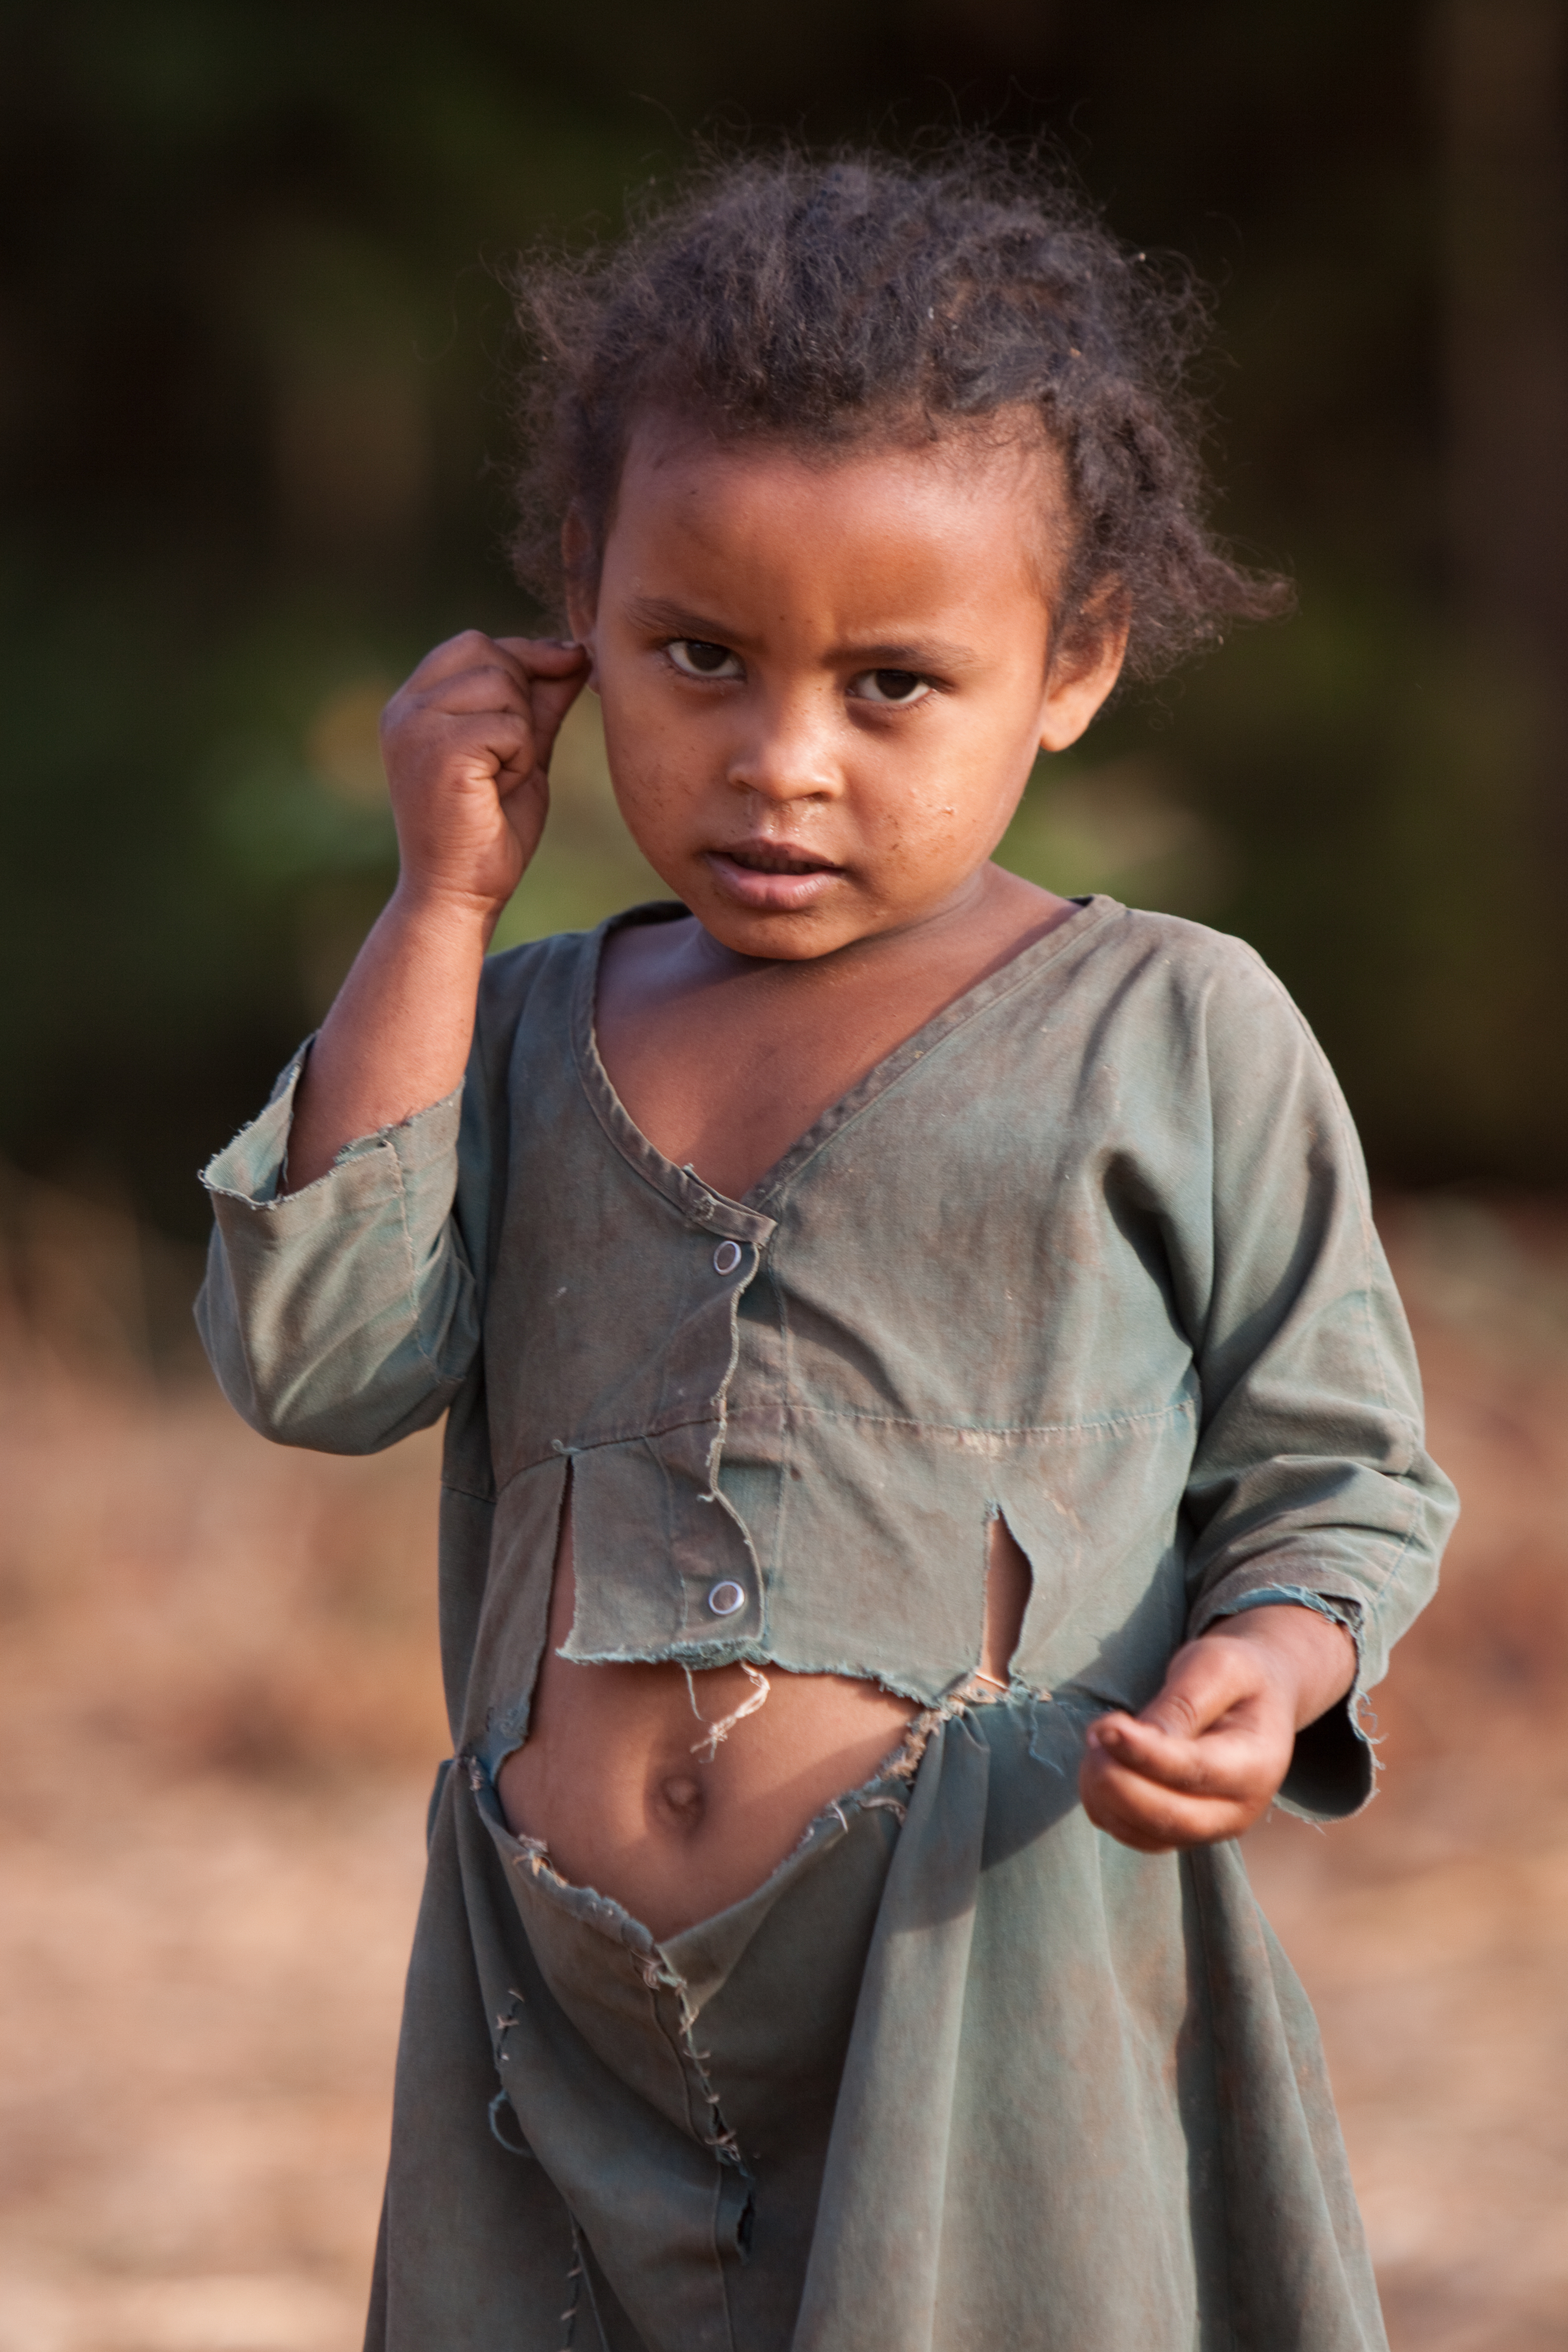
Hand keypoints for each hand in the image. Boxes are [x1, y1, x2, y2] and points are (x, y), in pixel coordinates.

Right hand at [380, 630, 588, 921]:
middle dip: (522, 696)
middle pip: (487, 652)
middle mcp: (405, 708)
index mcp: (414, 705)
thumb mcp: (522, 753)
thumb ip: (540, 703)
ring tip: (502, 777)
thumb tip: (576, 652)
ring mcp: (415, 725)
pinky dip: (521, 757)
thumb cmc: (489, 833)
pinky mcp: (438, 748)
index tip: (568, 666)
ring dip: (522, 733)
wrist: (459, 894)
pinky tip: (498, 790)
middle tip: (512, 757)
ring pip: (501, 684)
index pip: (473, 644)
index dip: (525, 654)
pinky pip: (508, 724)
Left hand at [1079, 1604, 1356, 1852]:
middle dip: (1118, 1782)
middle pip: (1169, 1818)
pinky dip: (1104, 1805)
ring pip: (1144, 1833)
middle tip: (1095, 1734)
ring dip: (1105, 1793)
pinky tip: (1101, 1763)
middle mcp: (1237, 1809)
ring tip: (1097, 1742)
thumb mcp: (1216, 1667)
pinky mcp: (1179, 1832)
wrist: (1254, 1697)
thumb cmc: (1236, 1677)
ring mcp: (1208, 1827)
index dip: (1144, 1754)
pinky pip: (1132, 1834)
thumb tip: (1134, 1738)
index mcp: (1256, 1763)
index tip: (1104, 1729)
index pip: (1194, 1770)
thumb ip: (1182, 1704)